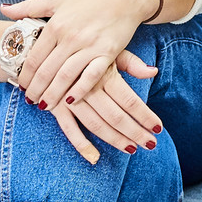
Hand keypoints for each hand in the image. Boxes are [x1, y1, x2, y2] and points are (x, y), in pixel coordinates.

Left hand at [5, 0, 157, 109]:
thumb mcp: (58, 0)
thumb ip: (29, 7)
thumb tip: (4, 9)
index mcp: (56, 25)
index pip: (34, 57)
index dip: (25, 75)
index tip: (20, 86)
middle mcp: (70, 36)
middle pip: (47, 71)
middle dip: (35, 90)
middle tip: (30, 101)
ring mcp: (90, 45)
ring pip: (65, 77)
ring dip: (53, 94)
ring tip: (45, 105)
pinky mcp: (108, 52)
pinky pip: (90, 76)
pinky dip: (79, 91)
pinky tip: (70, 101)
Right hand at [50, 50, 163, 164]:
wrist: (43, 44)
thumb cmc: (83, 48)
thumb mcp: (106, 49)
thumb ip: (130, 62)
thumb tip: (154, 71)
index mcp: (103, 72)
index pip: (129, 100)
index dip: (145, 116)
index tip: (159, 128)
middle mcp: (87, 87)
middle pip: (116, 116)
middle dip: (135, 132)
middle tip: (151, 144)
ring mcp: (69, 98)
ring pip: (96, 125)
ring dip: (115, 139)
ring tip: (132, 148)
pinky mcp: (54, 106)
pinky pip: (69, 129)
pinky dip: (81, 145)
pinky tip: (95, 158)